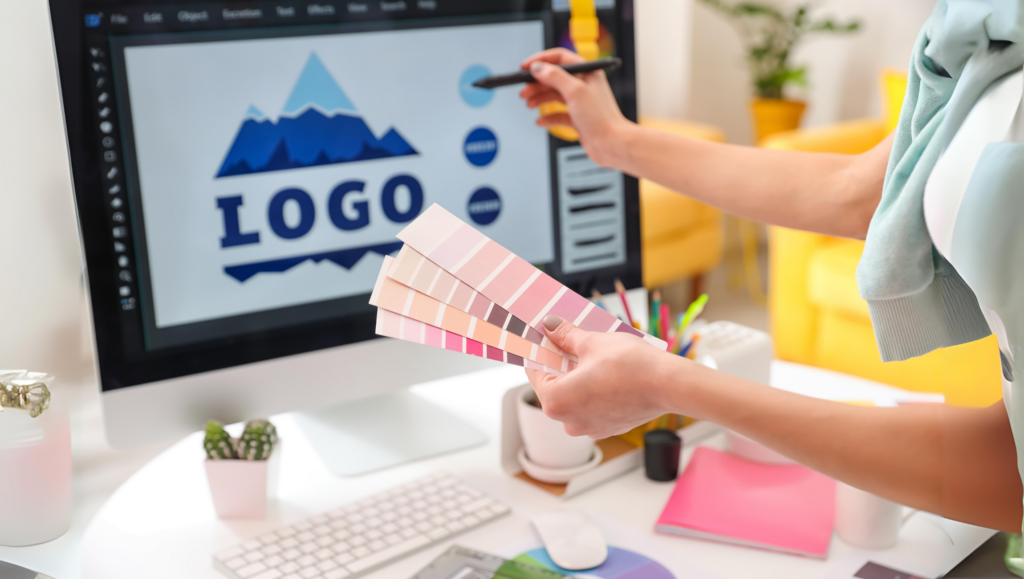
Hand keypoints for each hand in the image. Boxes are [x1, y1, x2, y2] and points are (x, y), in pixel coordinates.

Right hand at [519, 48, 633, 167]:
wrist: (612, 144)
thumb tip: (538, 68)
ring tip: (528, 104)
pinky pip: (558, 114)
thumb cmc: (601, 118)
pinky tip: (540, 121)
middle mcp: (584, 85)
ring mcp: (580, 102)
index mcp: (587, 72)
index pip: (559, 58)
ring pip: (554, 96)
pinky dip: (548, 117)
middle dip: (536, 84)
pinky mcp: (577, 118)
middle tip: (523, 91)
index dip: (540, 61)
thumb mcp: (575, 91)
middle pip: (554, 78)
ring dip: (539, 99)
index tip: (524, 68)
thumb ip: (554, 77)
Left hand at [524, 315, 686, 438]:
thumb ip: (565, 335)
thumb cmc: (631, 366)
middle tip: (566, 339)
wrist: (669, 385)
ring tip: (589, 353)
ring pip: (574, 397)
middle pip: (554, 385)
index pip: (535, 372)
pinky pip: (592, 406)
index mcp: (555, 401)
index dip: (540, 350)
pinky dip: (593, 390)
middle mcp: (568, 421)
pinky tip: (604, 371)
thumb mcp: (591, 342)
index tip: (543, 337)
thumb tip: (551, 326)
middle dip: (560, 362)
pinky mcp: (608, 427)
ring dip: (578, 376)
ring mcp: (589, 428)